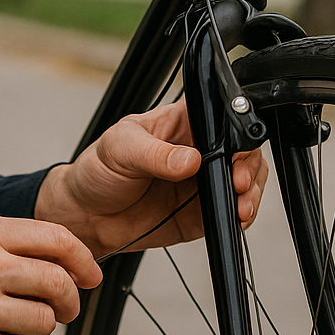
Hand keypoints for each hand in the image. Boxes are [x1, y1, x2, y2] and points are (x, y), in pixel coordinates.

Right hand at [0, 215, 101, 334]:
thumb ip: (6, 246)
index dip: (83, 261)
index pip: (56, 240)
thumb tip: (63, 261)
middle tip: (63, 310)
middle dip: (68, 302)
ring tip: (8, 325)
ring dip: (34, 330)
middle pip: (58, 283)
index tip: (90, 276)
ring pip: (43, 323)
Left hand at [34, 100, 267, 256]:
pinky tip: (234, 217)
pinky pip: (230, 213)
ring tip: (240, 204)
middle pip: (243, 151)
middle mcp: (198, 150)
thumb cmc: (98, 169)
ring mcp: (202, 183)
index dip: (236, 131)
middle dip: (249, 167)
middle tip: (238, 182)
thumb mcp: (120, 149)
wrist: (84, 215)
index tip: (234, 151)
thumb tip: (189, 159)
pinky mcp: (201, 214)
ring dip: (250, 193)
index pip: (220, 117)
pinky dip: (238, 217)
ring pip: (245, 182)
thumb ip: (155, 155)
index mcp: (181, 123)